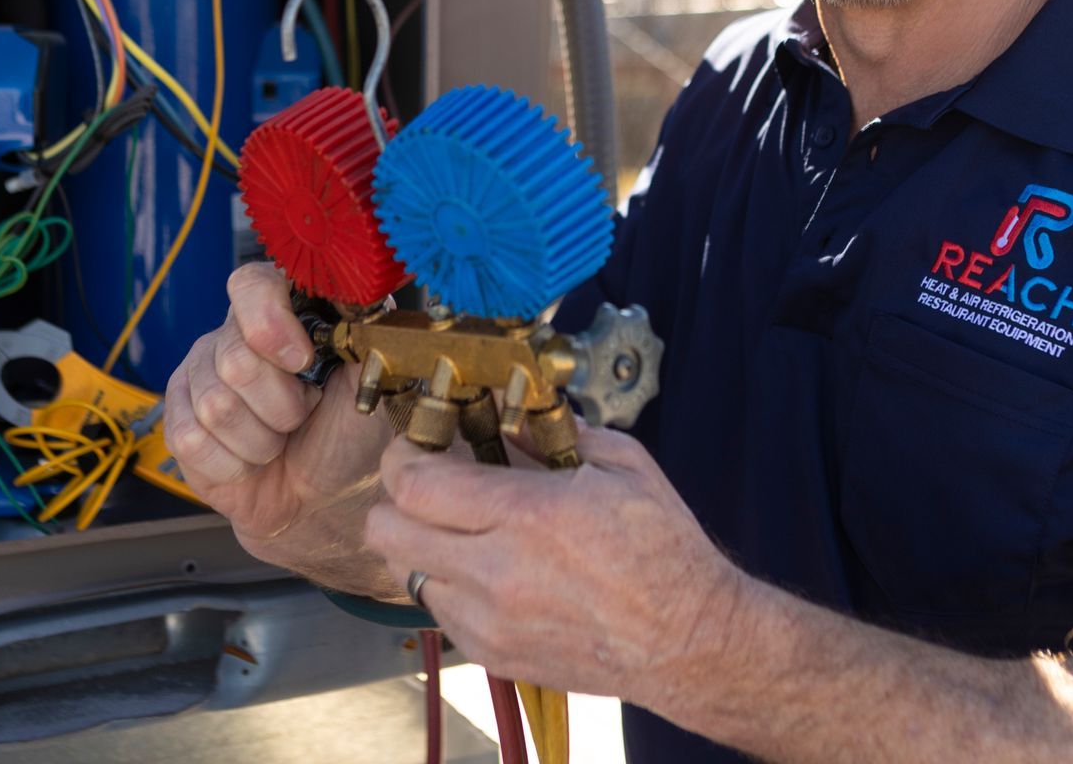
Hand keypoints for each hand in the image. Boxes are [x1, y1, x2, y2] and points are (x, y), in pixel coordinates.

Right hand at [164, 264, 391, 566]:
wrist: (326, 494)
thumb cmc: (350, 431)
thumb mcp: (370, 382)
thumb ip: (364, 336)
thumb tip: (358, 300)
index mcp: (281, 310)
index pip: (251, 284)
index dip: (271, 322)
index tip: (303, 360)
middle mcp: (232, 334)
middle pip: (236, 358)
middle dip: (283, 404)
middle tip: (303, 415)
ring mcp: (199, 376)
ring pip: (216, 405)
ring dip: (263, 439)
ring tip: (281, 439)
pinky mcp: (178, 421)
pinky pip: (191, 440)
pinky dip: (235, 464)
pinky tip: (252, 461)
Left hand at [364, 424, 745, 705]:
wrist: (687, 640)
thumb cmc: (663, 551)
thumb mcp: (621, 464)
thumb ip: (556, 433)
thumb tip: (509, 417)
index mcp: (527, 515)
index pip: (415, 484)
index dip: (403, 456)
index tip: (417, 445)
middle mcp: (496, 572)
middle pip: (385, 531)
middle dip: (395, 498)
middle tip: (427, 483)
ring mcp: (489, 620)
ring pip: (403, 572)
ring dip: (419, 542)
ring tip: (462, 529)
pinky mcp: (492, 654)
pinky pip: (437, 609)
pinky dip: (448, 584)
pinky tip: (487, 569)